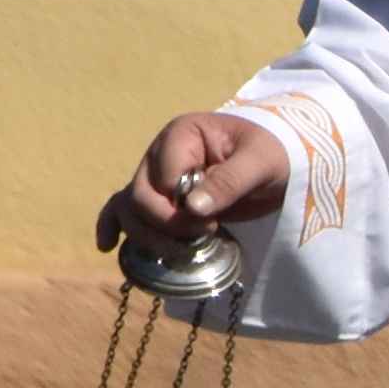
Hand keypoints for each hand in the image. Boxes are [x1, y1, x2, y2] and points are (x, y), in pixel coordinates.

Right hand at [98, 110, 287, 260]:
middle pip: (139, 197)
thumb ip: (229, 181)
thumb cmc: (273, 152)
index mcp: (182, 135)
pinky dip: (114, 225)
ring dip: (148, 236)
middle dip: (165, 225)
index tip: (212, 221)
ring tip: (179, 253)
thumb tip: (192, 207)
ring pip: (129, 208)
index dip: (179, 208)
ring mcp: (156, 176)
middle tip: (204, 235)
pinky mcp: (160, 197)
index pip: (162, 179)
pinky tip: (107, 245)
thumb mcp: (260, 163)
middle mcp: (160, 154)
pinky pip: (124, 209)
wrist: (281, 161)